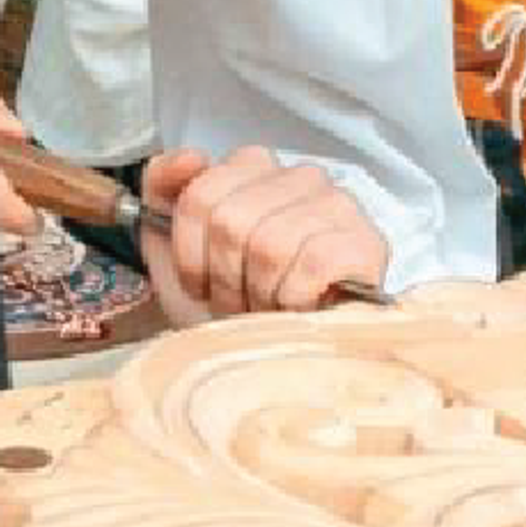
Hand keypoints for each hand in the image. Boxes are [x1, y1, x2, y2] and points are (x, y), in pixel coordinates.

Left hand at [141, 145, 389, 319]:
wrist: (277, 367)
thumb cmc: (230, 309)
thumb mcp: (174, 252)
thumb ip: (162, 192)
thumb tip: (189, 159)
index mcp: (255, 170)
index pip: (200, 193)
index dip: (191, 253)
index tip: (202, 281)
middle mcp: (300, 177)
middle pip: (230, 220)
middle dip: (225, 277)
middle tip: (239, 300)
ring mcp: (337, 206)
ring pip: (269, 243)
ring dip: (260, 293)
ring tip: (269, 307)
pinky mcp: (363, 244)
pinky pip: (310, 264)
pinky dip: (293, 299)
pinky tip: (299, 309)